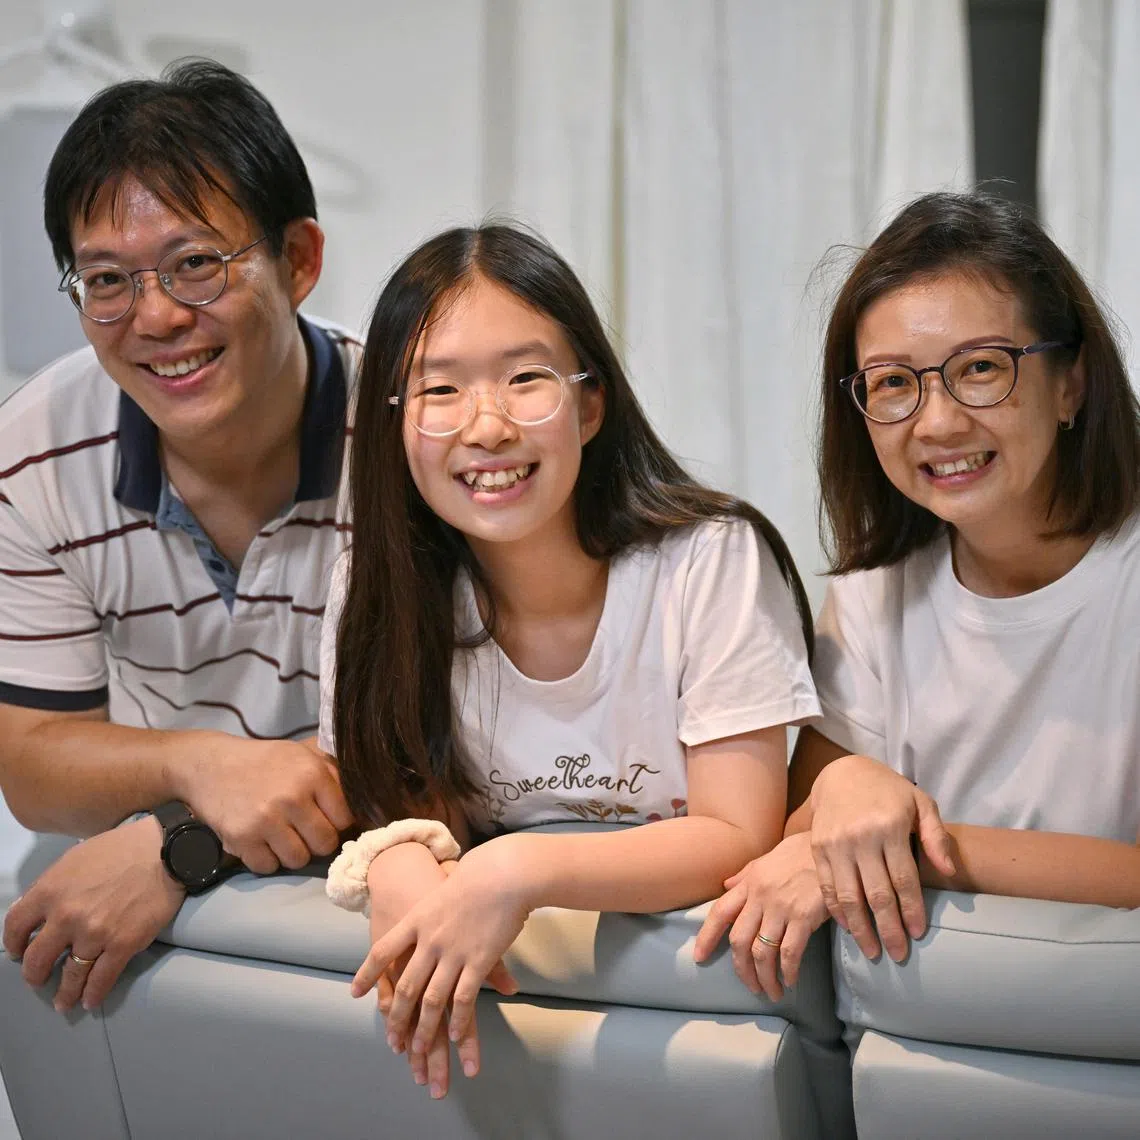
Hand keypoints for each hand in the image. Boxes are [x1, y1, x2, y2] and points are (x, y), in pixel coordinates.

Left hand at [2, 817, 184, 1010]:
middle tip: (39, 979)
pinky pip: (101, 979)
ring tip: (64, 1002)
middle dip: (35, 975)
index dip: (13, 943)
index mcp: (50, 891)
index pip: (15, 926)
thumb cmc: (120, 849)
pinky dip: (93, 994)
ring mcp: (94, 934)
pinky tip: (90, 1001)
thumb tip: (34, 910)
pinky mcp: (122, 945)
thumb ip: (51, 885)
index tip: (19, 951)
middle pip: (36, 960)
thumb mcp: (75, 859)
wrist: (164, 851)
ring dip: (64, 993)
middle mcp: (66, 917)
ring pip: (69, 975)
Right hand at [179, 736, 352, 873]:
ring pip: (299, 860)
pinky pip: (268, 867)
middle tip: (303, 831)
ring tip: (281, 836)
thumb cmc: (264, 761)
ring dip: (292, 853)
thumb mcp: (302, 755)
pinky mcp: (242, 839)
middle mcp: (292, 798)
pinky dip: (266, 859)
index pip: (346, 818)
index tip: (326, 820)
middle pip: (324, 844)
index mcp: (312, 774)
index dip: (338, 823)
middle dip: (317, 841)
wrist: (209, 764)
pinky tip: (261, 841)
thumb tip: (369, 799)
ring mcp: (265, 820)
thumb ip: (332, 774)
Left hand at [353, 843, 524, 1093]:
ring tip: (420, 1050)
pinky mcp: (478, 961)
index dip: (367, 974)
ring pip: (432, 1000)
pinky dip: (457, 1021)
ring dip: (425, 1029)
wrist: (502, 873)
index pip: (383, 951)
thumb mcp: (442, 890)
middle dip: (398, 1018)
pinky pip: (463, 999)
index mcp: (416, 920)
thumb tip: (425, 919)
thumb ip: (431, 912)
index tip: (355, 993)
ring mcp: (453, 953)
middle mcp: (429, 940)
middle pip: (407, 985)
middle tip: (392, 1041)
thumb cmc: (477, 876)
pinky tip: (454, 1035)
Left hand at [693, 831, 828, 999]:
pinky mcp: (804, 917)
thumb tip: (725, 885)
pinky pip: (789, 952)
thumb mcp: (766, 860)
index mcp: (749, 883)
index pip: (720, 912)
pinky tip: (790, 981)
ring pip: (762, 952)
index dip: (707, 936)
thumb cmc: (799, 853)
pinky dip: (787, 972)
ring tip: (771, 992)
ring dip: (764, 977)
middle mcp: (760, 897)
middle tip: (750, 987)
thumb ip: (744, 875)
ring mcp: (781, 907)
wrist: (830, 848)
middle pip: (739, 940)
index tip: (699, 956)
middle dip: (741, 969)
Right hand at [809, 753, 955, 961]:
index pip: (903, 879)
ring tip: (872, 951)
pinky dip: (836, 911)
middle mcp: (860, 837)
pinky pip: (827, 886)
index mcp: (889, 827)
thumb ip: (936, 837)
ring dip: (861, 928)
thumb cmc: (888, 791)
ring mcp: (835, 844)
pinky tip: (848, 928)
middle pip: (876, 894)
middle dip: (888, 929)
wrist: (842, 774)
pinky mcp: (817, 848)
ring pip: (848, 896)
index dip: (911, 910)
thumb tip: (948, 872)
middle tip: (898, 955)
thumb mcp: (920, 803)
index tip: (917, 934)